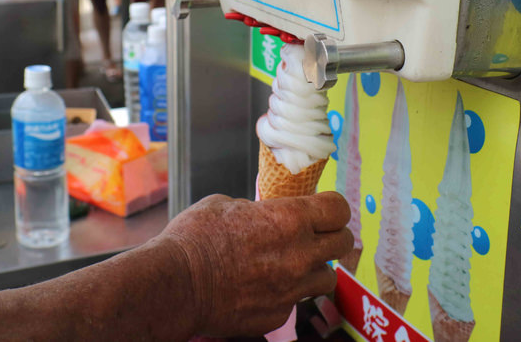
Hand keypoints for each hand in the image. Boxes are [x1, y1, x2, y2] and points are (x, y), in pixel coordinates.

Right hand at [159, 192, 352, 336]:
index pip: (338, 209)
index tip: (327, 210)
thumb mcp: (226, 205)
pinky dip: (286, 293)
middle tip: (318, 236)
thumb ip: (257, 210)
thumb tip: (261, 215)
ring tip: (294, 264)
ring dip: (315, 269)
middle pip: (343, 243)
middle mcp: (300, 254)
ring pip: (327, 278)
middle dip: (333, 236)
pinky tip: (264, 287)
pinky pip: (295, 302)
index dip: (334, 207)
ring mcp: (292, 289)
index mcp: (290, 219)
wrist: (177, 286)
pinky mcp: (279, 315)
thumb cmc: (195, 240)